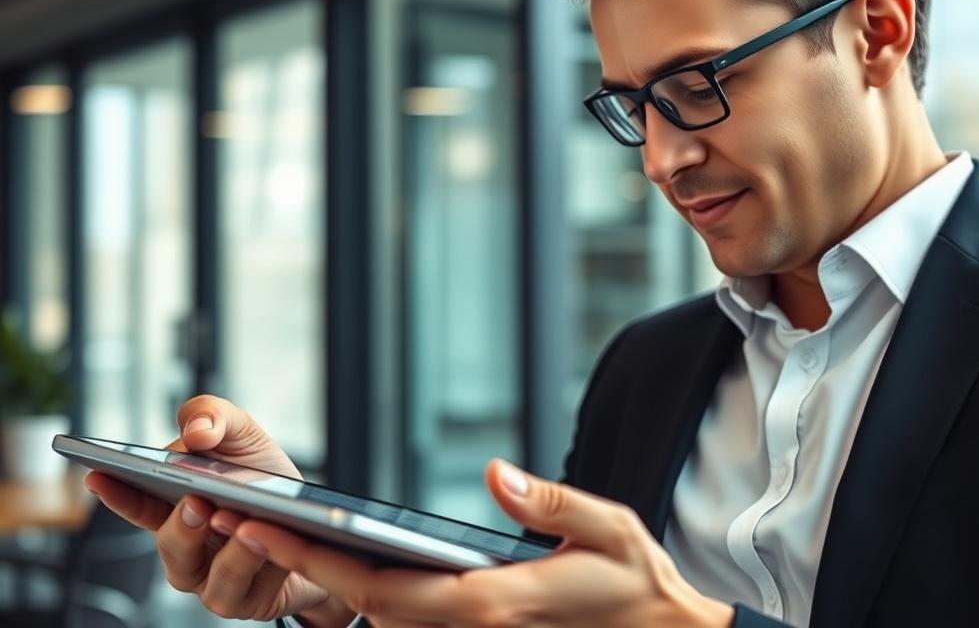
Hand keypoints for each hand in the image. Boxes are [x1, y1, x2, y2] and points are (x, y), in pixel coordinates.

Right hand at [84, 395, 353, 626]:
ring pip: (191, 570)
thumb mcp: (245, 436)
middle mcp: (187, 545)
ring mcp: (209, 576)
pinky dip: (244, 559)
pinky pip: (233, 588)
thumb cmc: (270, 481)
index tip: (98, 473)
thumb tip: (195, 431)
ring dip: (208, 543)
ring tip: (227, 516)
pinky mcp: (241, 599)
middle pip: (167, 541)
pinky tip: (257, 536)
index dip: (116, 490)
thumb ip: (214, 418)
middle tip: (194, 501)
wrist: (319, 526)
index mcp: (176, 504)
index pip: (137, 501)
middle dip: (176, 522)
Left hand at [233, 459, 735, 627]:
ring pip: (377, 618)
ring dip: (322, 576)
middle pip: (361, 605)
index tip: (263, 522)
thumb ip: (548, 502)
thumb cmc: (636, 582)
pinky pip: (405, 620)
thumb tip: (496, 472)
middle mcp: (468, 627)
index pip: (381, 586)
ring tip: (272, 528)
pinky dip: (365, 593)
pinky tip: (344, 561)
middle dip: (296, 562)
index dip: (316, 556)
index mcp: (488, 603)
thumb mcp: (607, 528)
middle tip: (235, 515)